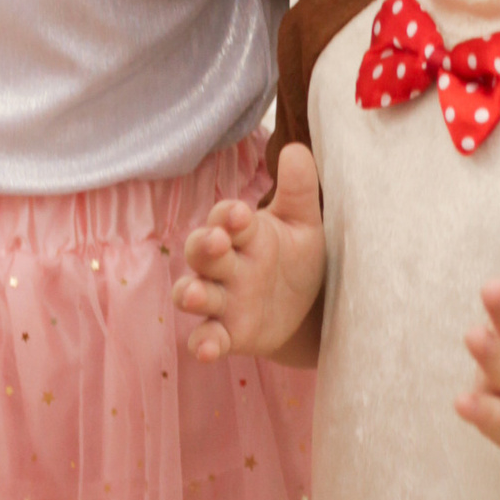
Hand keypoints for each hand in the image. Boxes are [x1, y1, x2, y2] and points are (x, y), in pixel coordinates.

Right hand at [177, 141, 324, 363]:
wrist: (308, 309)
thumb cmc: (296, 257)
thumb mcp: (303, 224)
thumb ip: (299, 189)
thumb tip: (296, 150)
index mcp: (242, 233)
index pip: (225, 219)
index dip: (228, 217)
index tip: (241, 213)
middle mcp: (225, 265)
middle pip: (201, 252)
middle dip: (205, 246)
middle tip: (217, 242)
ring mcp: (222, 300)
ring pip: (193, 293)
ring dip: (191, 293)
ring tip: (196, 294)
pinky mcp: (227, 334)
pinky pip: (206, 337)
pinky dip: (202, 343)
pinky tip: (206, 349)